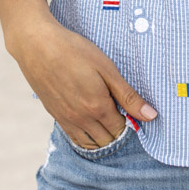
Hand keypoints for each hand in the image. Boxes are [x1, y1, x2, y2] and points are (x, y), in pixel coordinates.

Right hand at [11, 18, 157, 147]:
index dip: (130, 121)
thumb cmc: (74, 51)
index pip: (121, 129)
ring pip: (90, 143)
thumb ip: (128, 95)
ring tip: (108, 120)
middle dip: (118, 131)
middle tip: (121, 112)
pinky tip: (90, 123)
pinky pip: (74, 138)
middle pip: (107, 140)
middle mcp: (81, 119)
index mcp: (97, 107)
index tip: (131, 108)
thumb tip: (151, 116)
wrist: (37, 46)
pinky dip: (86, 137)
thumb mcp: (107, 68)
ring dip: (103, 137)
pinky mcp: (55, 115)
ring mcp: (66, 119)